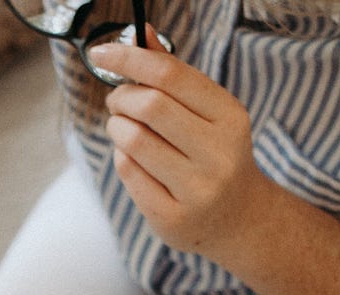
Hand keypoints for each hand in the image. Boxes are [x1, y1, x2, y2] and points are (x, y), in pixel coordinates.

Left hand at [88, 32, 281, 258]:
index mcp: (230, 117)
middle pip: (149, 105)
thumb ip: (173, 74)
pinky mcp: (174, 217)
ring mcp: (198, 189)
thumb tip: (141, 31)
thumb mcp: (206, 112)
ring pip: (133, 140)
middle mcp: (220, 153)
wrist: (239, 219)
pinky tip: (135, 159)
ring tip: (124, 129)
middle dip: (121, 97)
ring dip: (117, 127)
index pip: (171, 75)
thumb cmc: (212, 153)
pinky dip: (122, 157)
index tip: (100, 52)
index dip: (129, 58)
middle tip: (117, 101)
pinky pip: (128, 172)